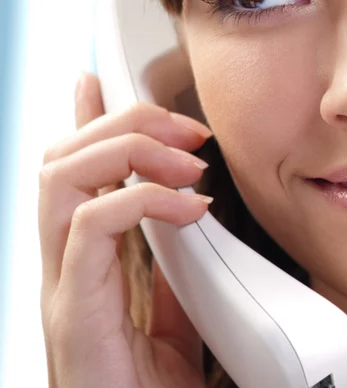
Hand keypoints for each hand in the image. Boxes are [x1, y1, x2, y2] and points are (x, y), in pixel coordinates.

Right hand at [39, 72, 211, 387]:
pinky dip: (145, 200)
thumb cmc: (158, 387)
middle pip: (63, 158)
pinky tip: (191, 208)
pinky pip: (93, 227)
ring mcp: (62, 287)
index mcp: (87, 259)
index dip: (82, 120)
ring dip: (132, 151)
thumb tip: (186, 210)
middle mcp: (64, 265)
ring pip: (63, 178)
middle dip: (126, 123)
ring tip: (189, 164)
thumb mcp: (177, 307)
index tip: (97, 82)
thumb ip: (174, 258)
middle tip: (188, 130)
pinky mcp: (72, 313)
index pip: (73, 170)